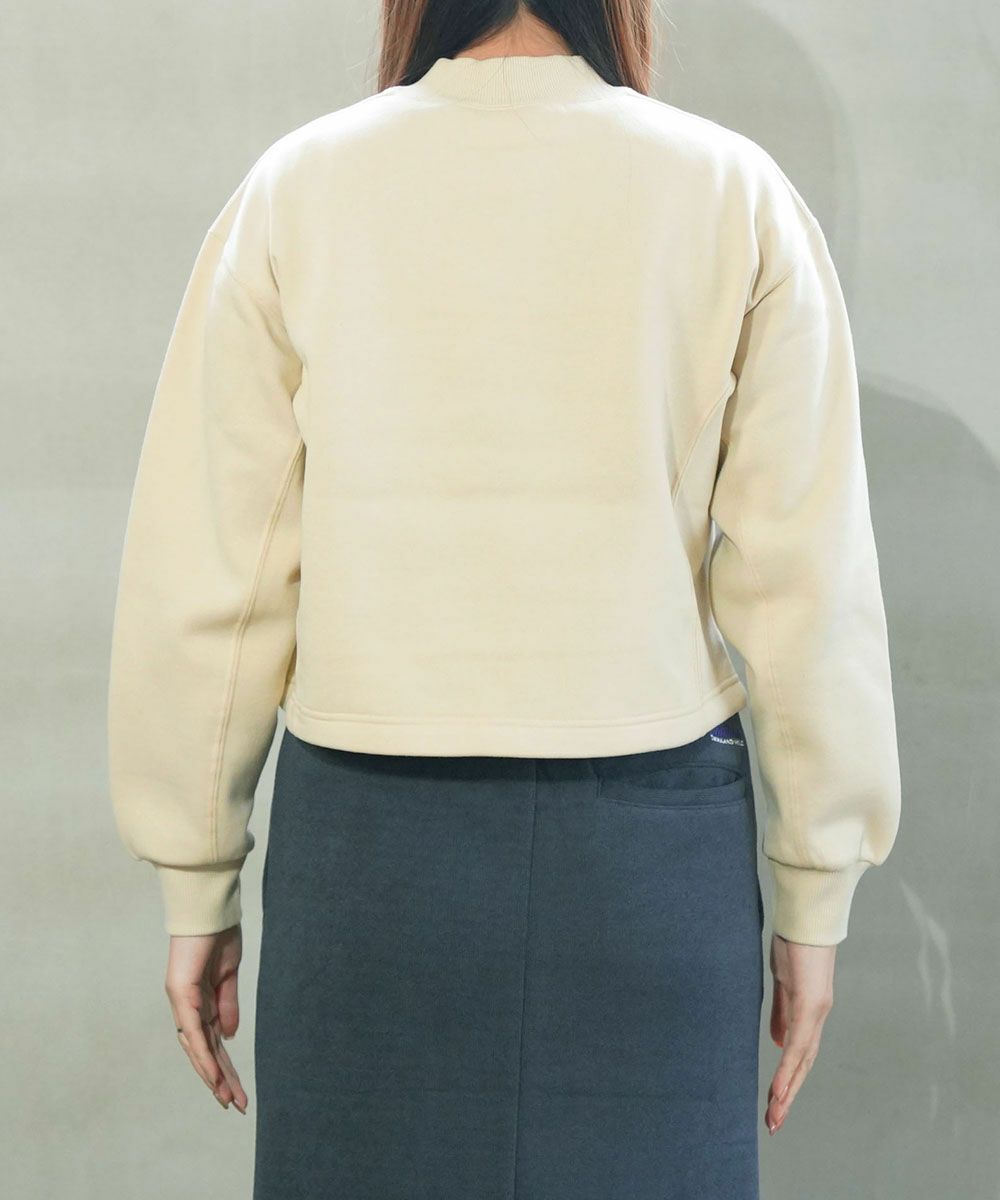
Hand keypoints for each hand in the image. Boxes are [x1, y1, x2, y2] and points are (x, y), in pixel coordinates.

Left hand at [165, 924, 247, 1113]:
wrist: (210, 908)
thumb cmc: (219, 935)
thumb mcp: (229, 974)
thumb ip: (227, 1004)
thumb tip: (229, 1036)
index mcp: (201, 1002)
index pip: (214, 1042)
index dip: (226, 1066)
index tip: (238, 1089)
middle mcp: (188, 1007)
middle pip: (206, 1051)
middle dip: (221, 1079)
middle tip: (236, 1105)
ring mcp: (182, 1001)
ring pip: (196, 1047)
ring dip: (212, 1074)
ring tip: (226, 1098)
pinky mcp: (180, 993)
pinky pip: (193, 1030)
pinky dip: (203, 1053)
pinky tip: (214, 1073)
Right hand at [765, 932, 835, 1134]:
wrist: (806, 915)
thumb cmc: (794, 941)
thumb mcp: (783, 980)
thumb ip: (781, 1012)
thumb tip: (776, 1042)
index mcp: (810, 1009)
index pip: (800, 1052)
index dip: (790, 1078)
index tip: (775, 1101)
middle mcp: (817, 1015)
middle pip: (803, 1065)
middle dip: (788, 1095)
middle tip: (773, 1122)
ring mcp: (815, 1011)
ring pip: (802, 1060)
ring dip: (787, 1090)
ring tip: (774, 1114)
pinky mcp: (809, 1003)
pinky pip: (797, 1043)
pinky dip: (788, 1069)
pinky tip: (779, 1088)